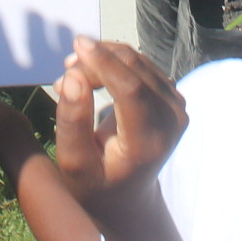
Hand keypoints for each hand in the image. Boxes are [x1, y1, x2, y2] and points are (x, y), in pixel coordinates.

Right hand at [51, 37, 186, 213]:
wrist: (126, 194)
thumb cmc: (95, 181)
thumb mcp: (73, 162)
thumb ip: (72, 121)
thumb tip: (73, 77)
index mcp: (149, 143)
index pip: (131, 90)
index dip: (104, 63)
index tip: (77, 46)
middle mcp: (172, 121)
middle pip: (134, 70)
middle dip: (97, 59)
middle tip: (65, 70)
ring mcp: (177, 107)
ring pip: (138, 61)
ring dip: (103, 59)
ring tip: (73, 77)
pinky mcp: (172, 96)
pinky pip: (142, 65)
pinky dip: (114, 63)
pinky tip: (93, 77)